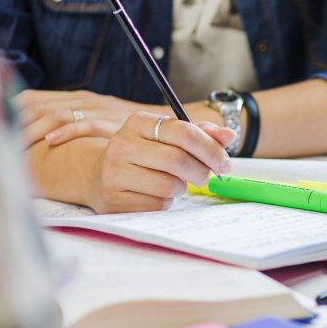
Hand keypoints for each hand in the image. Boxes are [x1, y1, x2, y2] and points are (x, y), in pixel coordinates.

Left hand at [13, 89, 168, 146]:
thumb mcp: (103, 120)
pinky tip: (52, 141)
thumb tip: (48, 136)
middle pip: (38, 105)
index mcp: (79, 98)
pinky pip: (84, 124)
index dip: (13, 113)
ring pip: (56, 113)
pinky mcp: (112, 122)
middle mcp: (85, 100)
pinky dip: (66, 132)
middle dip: (16, 123)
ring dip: (35, 129)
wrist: (171, 125)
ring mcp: (98, 110)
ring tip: (18, 145)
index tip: (0, 130)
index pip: (34, 99)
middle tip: (2, 142)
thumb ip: (80, 122)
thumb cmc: (134, 129)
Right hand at [85, 111, 234, 212]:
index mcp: (138, 122)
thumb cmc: (144, 154)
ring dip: (181, 188)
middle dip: (201, 171)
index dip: (211, 149)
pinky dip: (166, 203)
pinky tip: (157, 194)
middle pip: (178, 160)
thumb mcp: (168, 137)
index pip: (184, 132)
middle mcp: (122, 144)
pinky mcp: (113, 200)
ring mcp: (114, 173)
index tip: (224, 162)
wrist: (97, 175)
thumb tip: (229, 135)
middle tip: (205, 176)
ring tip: (173, 183)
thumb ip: (200, 134)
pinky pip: (157, 205)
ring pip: (169, 186)